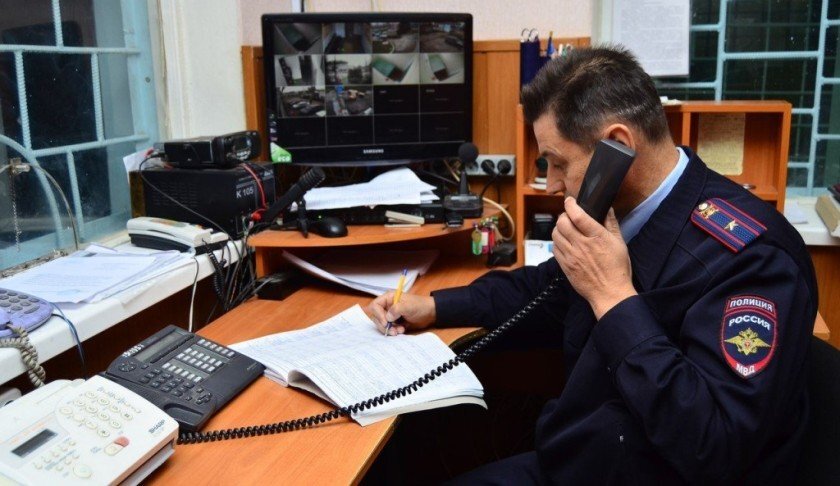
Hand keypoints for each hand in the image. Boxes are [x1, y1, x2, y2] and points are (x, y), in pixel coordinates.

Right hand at [367, 292, 435, 335]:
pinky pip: (389, 328)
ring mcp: (390, 314)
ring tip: (399, 331)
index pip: (375, 305)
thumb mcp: (408, 306)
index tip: (386, 322)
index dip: (378, 314)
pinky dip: (394, 331)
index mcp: (389, 298)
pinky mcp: (394, 322)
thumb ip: (396, 310)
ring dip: (389, 329)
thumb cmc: (420, 305)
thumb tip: (387, 317)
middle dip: (383, 325)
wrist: (430, 313)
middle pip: (376, 316)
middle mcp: (387, 306)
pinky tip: (401, 330)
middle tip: (393, 331)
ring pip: (382, 324)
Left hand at [552, 197, 636, 319]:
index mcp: (596, 237)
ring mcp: (571, 256)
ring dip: (559, 229)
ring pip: (555, 234)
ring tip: (566, 230)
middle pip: (562, 223)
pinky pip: (554, 249)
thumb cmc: (617, 269)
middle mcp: (581, 245)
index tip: (570, 201)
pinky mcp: (565, 266)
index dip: (570, 204)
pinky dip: (557, 243)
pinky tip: (565, 244)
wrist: (609, 293)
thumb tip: (606, 208)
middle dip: (564, 216)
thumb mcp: (619, 243)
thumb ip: (611, 223)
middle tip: (569, 217)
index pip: (578, 215)